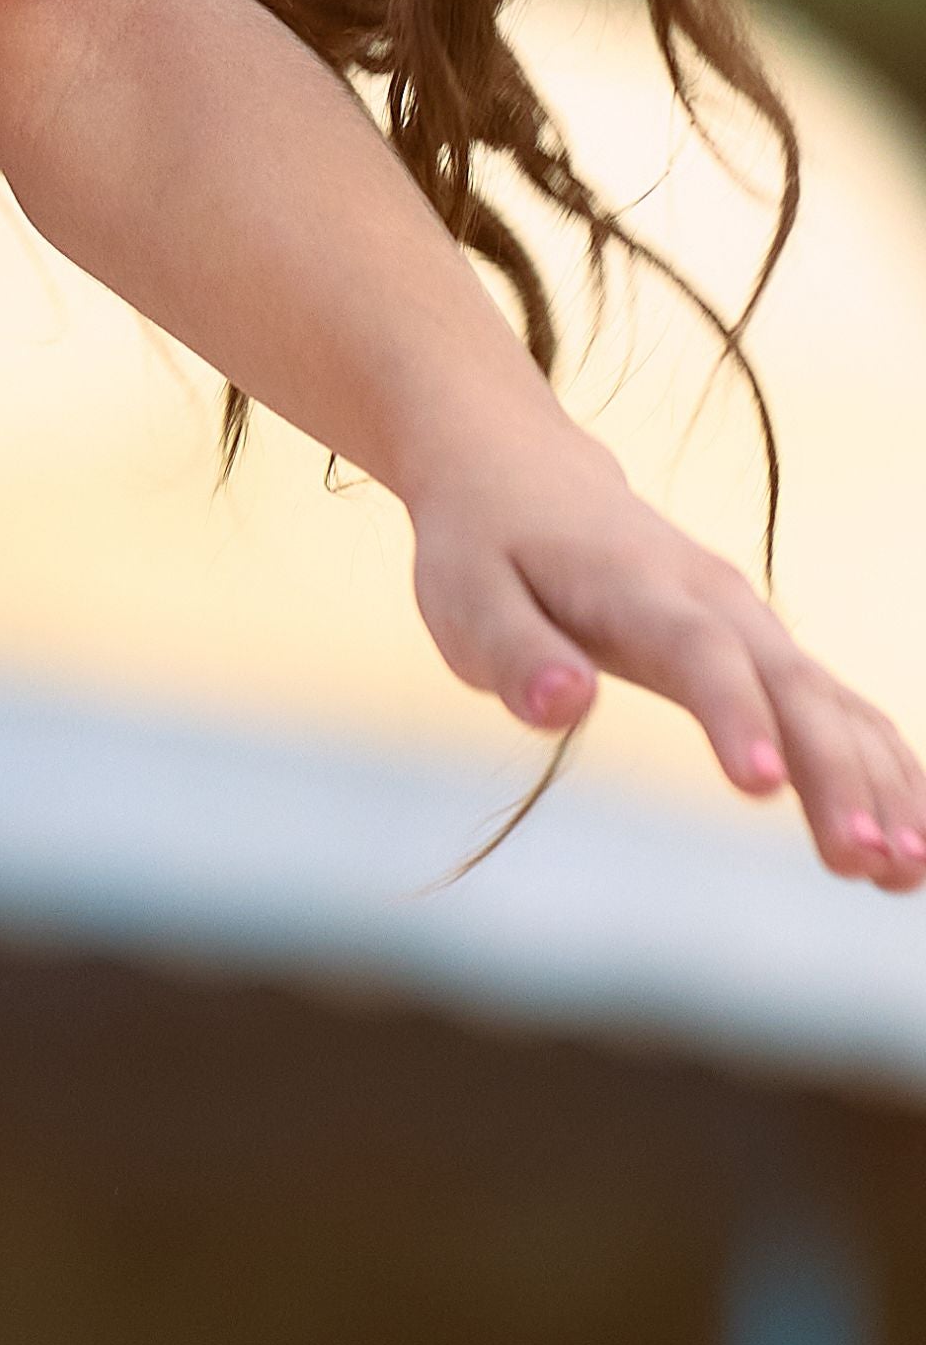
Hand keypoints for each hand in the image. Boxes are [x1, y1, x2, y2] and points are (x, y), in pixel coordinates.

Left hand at [407, 415, 925, 890]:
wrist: (523, 472)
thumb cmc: (485, 548)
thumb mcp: (463, 596)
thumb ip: (514, 652)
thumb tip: (566, 704)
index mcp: (635, 589)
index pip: (698, 654)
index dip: (735, 715)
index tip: (764, 787)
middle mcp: (715, 602)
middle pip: (791, 687)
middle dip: (836, 774)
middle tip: (869, 860)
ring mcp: (751, 624)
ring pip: (833, 703)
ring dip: (880, 782)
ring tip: (906, 872)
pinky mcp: (764, 651)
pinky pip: (841, 709)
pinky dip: (884, 769)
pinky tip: (914, 843)